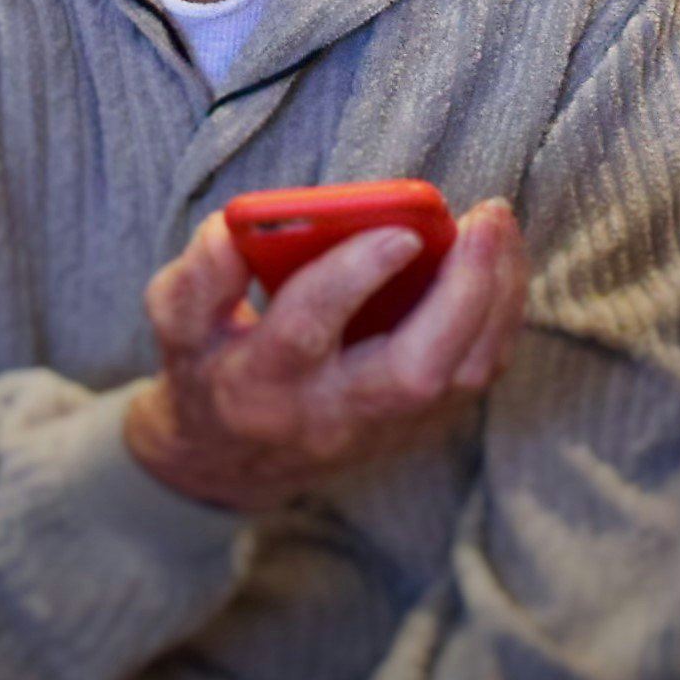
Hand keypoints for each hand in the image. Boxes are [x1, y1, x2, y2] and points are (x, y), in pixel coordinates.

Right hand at [126, 200, 527, 511]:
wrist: (231, 462)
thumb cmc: (211, 369)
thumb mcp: (180, 323)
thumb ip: (197, 274)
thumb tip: (233, 224)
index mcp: (260, 383)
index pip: (306, 332)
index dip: (351, 277)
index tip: (396, 229)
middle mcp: (330, 414)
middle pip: (413, 372)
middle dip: (460, 293)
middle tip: (483, 218)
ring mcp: (384, 430)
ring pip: (462, 378)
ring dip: (495, 299)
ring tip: (499, 226)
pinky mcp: (421, 427)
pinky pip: (478, 376)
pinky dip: (499, 315)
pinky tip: (499, 260)